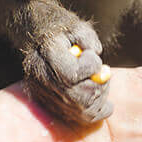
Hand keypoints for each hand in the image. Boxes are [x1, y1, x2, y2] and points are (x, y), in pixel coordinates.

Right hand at [17, 2, 111, 127]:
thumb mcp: (78, 26)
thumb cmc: (61, 27)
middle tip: (105, 73)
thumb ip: (89, 40)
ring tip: (101, 81)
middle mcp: (41, 75)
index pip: (71, 74)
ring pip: (77, 110)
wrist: (37, 33)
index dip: (90, 67)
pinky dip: (91, 110)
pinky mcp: (47, 101)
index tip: (94, 56)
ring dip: (97, 99)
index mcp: (47, 52)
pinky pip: (73, 116)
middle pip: (76, 97)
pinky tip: (98, 97)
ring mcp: (41, 91)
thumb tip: (97, 59)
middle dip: (98, 88)